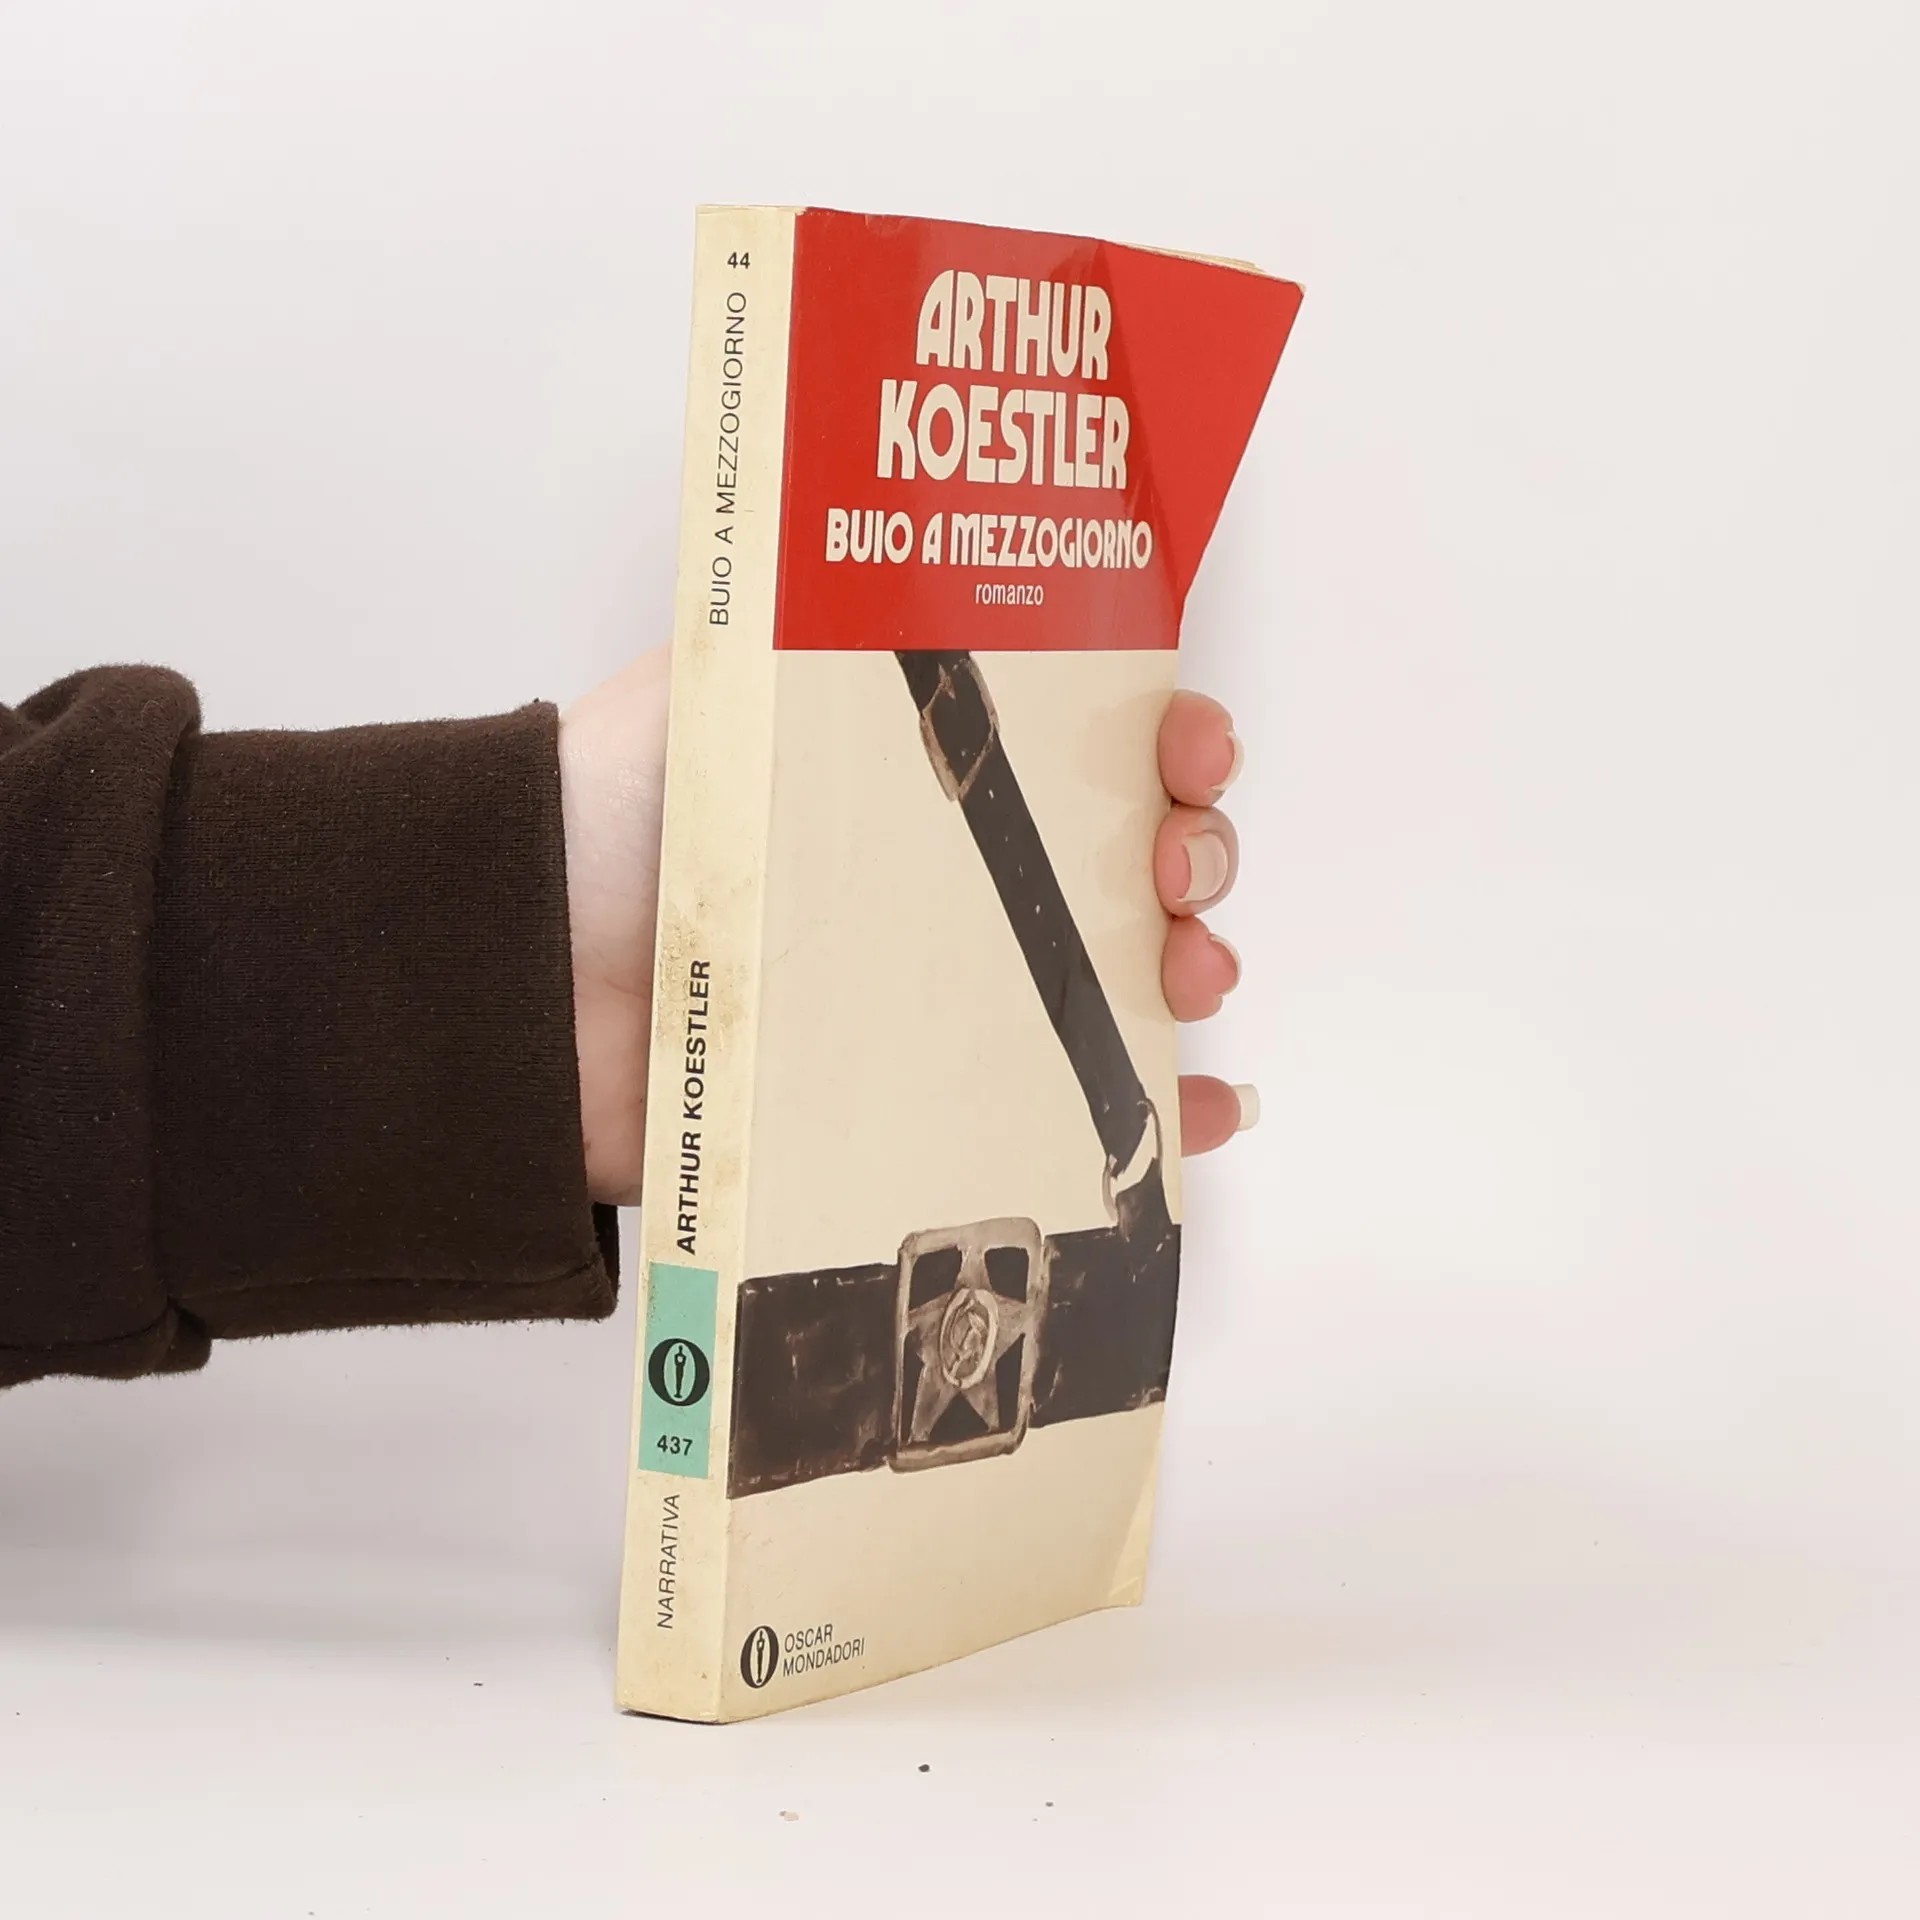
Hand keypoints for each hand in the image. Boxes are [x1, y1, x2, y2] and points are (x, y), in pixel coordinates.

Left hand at [559, 653, 1252, 1205]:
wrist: (526, 981)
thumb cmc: (618, 821)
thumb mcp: (726, 679)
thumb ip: (822, 622)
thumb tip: (925, 544)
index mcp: (920, 775)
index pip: (1084, 743)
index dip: (1164, 737)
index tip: (1187, 746)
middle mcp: (948, 879)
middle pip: (1123, 860)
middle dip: (1193, 850)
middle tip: (1173, 864)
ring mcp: (948, 993)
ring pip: (1118, 978)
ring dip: (1193, 967)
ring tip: (1187, 973)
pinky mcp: (929, 1097)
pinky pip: (1064, 1110)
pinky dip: (1153, 1113)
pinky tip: (1202, 1107)